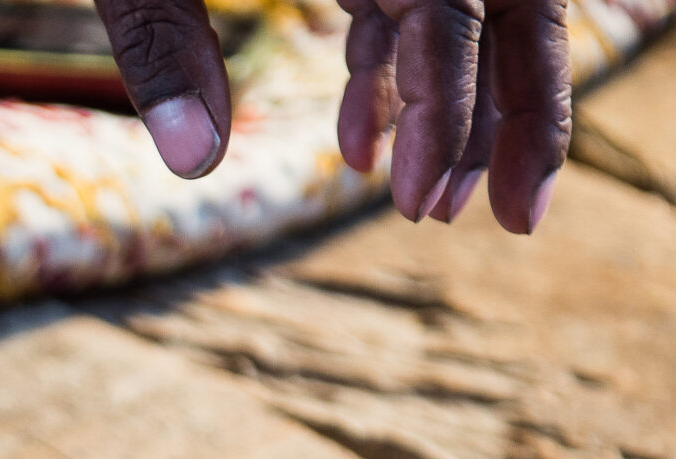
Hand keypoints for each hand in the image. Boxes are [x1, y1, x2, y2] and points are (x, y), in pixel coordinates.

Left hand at [100, 0, 568, 230]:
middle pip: (510, 0)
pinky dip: (396, 58)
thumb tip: (191, 162)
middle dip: (517, 109)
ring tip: (426, 200)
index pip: (451, 9)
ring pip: (472, 0)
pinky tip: (359, 141)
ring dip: (460, 97)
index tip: (425, 201)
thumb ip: (158, 36)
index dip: (453, 110)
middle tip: (516, 220)